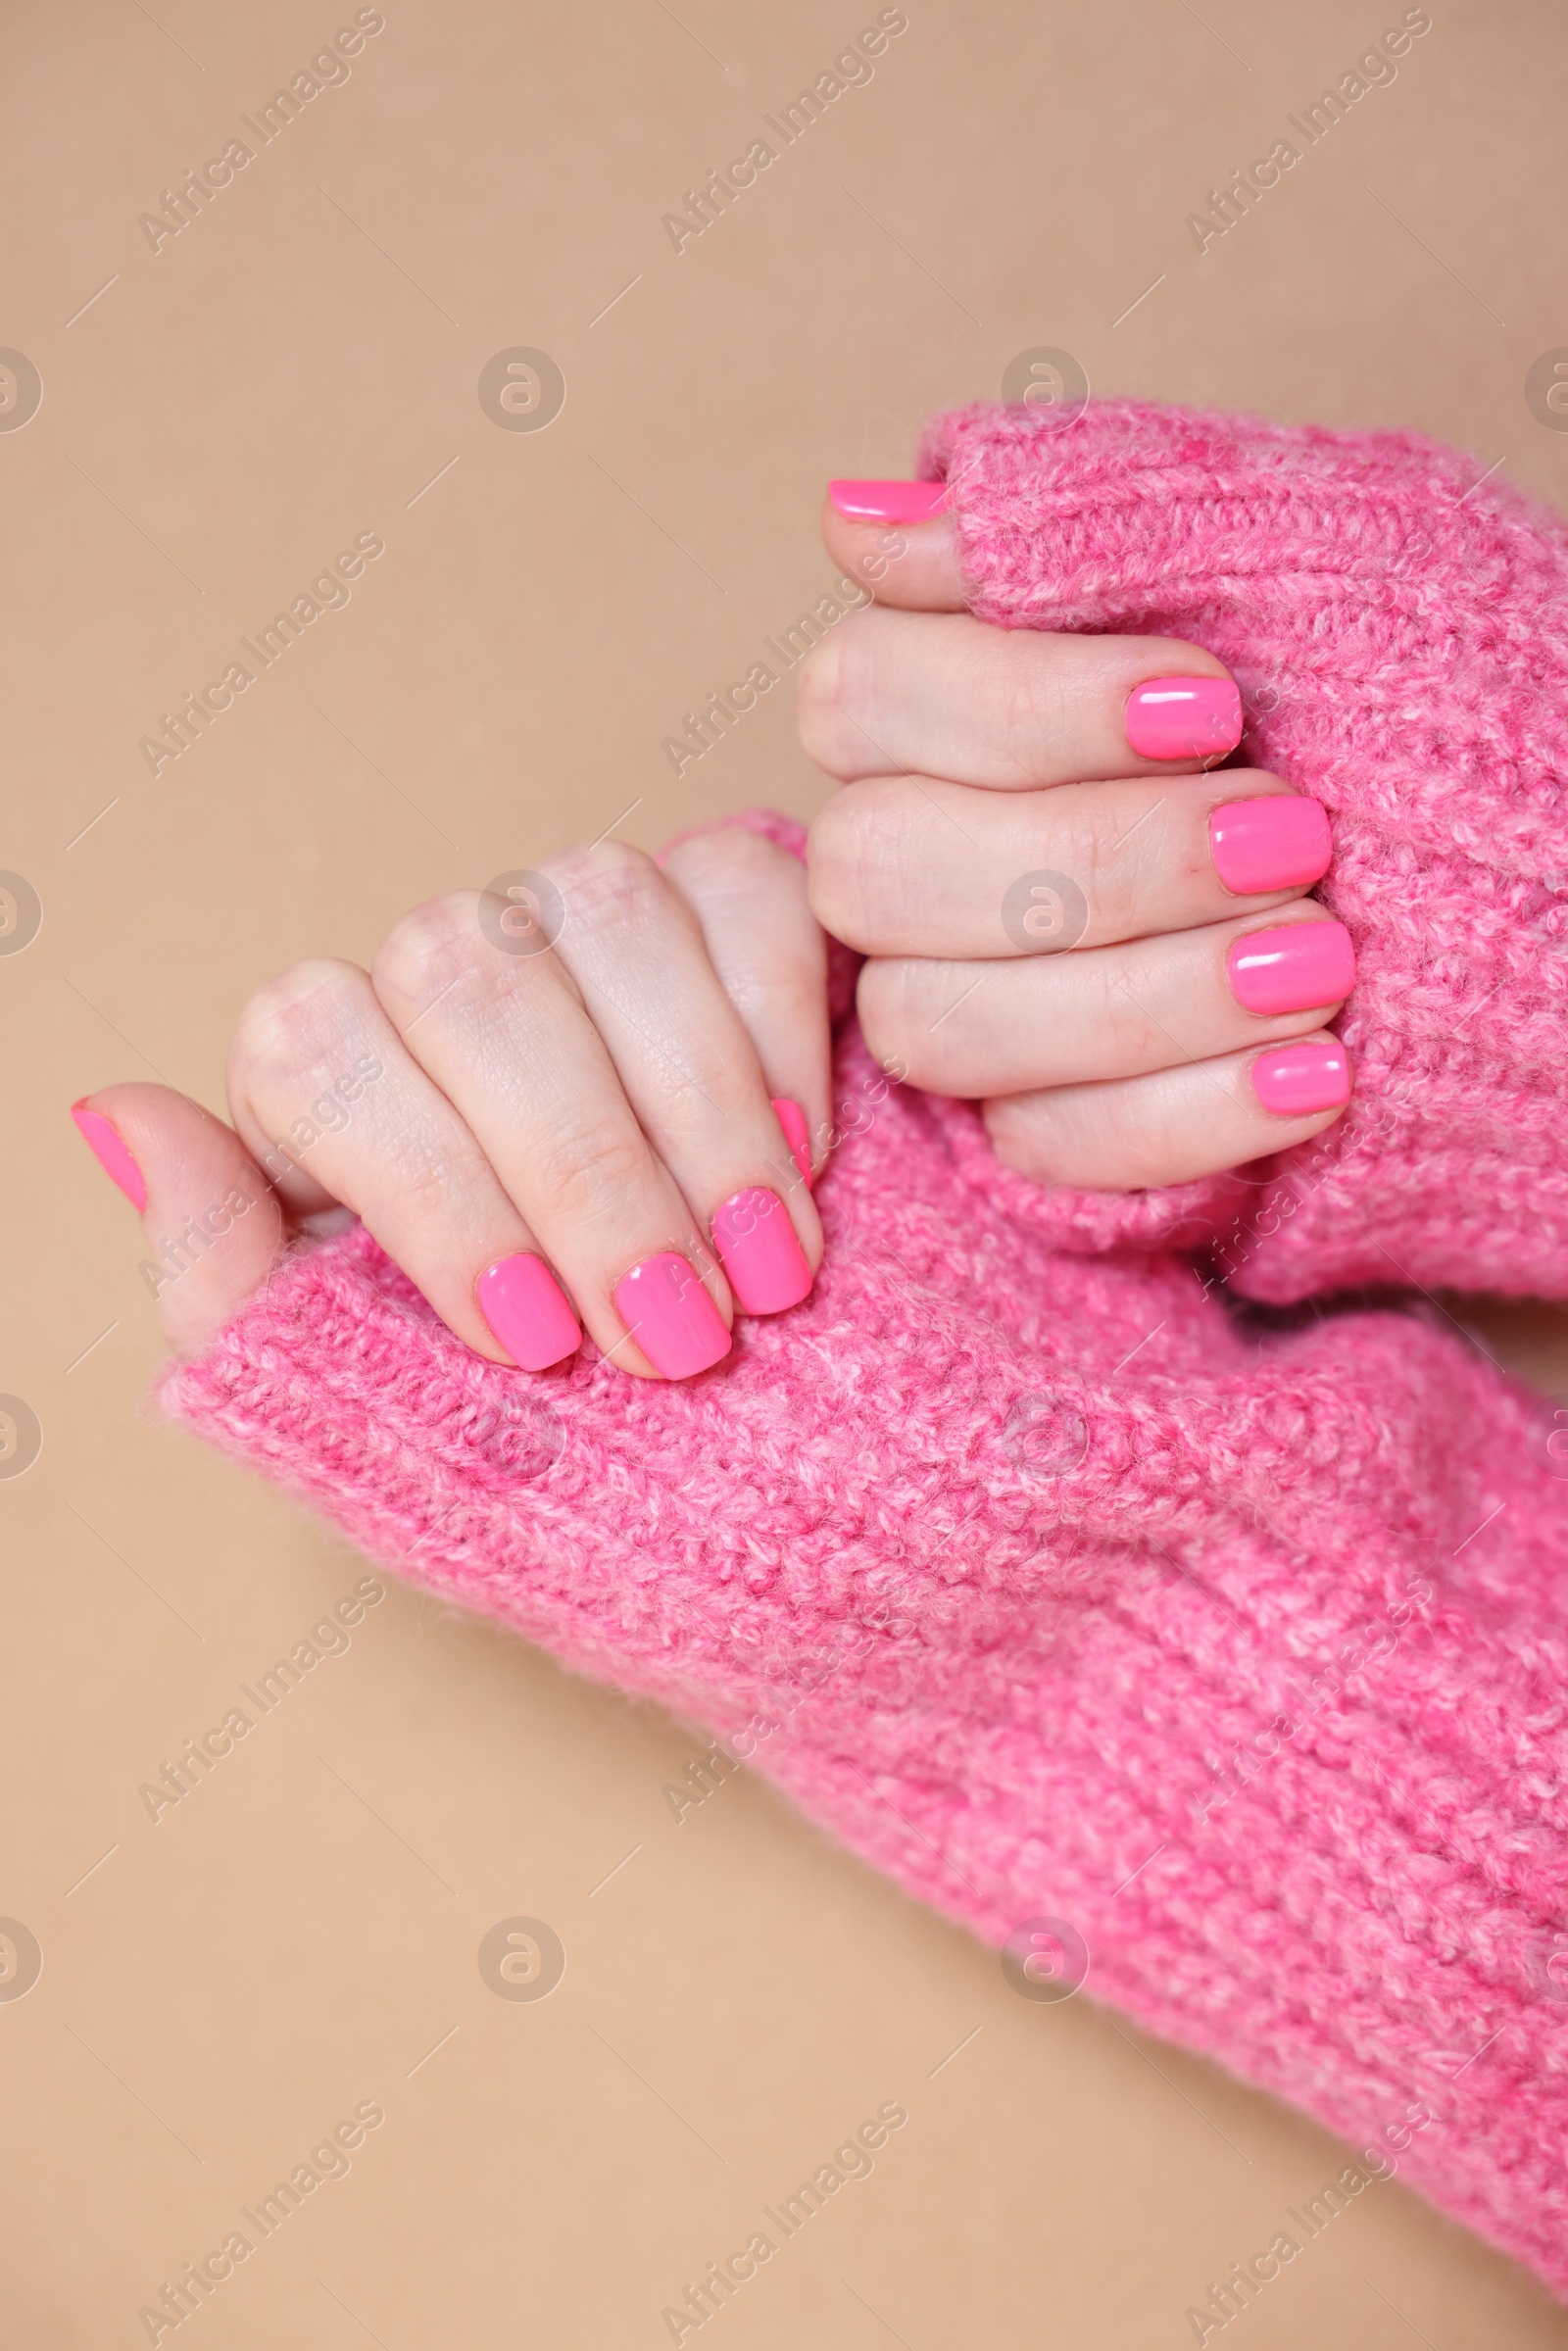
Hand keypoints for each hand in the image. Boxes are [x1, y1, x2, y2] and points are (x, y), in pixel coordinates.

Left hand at [71, 827, 827, 1376]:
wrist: (731, 1479)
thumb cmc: (531, 1439)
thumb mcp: (357, 1409)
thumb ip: (225, 1280)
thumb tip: (119, 1113)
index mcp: (321, 1077)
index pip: (316, 1045)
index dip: (430, 1190)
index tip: (534, 1342)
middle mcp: (441, 972)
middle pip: (469, 972)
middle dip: (584, 1168)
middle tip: (677, 1335)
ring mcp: (583, 925)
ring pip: (606, 907)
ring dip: (697, 1107)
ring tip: (766, 1271)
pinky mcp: (730, 908)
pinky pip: (749, 886)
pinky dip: (782, 1020)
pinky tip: (807, 1158)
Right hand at [801, 480, 1353, 1190]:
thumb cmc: (1459, 674)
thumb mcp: (1302, 532)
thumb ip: (1077, 501)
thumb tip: (856, 522)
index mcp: (975, 683)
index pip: (860, 695)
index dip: (1014, 711)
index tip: (1210, 707)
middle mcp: (949, 843)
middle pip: (874, 871)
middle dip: (1097, 864)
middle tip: (1295, 839)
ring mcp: (992, 993)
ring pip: (934, 1025)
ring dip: (1141, 996)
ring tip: (1327, 961)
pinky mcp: (1062, 1123)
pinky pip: (1040, 1149)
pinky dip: (1181, 1114)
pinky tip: (1319, 1076)